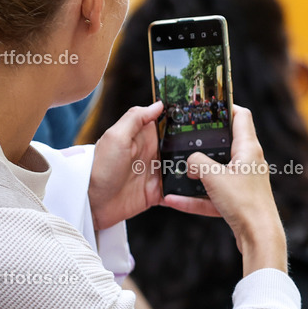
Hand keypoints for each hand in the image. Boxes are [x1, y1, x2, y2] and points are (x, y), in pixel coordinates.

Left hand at [88, 102, 216, 229]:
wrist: (90, 203)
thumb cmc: (98, 168)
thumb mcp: (115, 137)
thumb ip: (135, 118)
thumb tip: (158, 104)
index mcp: (142, 138)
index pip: (167, 124)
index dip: (182, 120)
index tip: (202, 115)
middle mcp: (150, 154)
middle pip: (179, 147)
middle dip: (195, 146)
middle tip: (217, 144)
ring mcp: (154, 174)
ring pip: (182, 168)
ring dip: (194, 169)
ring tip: (212, 168)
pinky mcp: (155, 194)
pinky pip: (177, 191)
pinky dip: (186, 192)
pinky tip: (199, 189)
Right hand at [179, 106, 286, 273]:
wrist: (259, 237)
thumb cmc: (243, 203)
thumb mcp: (213, 176)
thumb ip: (197, 162)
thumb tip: (190, 162)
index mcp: (248, 148)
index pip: (241, 116)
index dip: (225, 107)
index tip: (207, 105)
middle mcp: (248, 162)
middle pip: (225, 143)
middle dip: (204, 142)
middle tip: (184, 137)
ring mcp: (244, 182)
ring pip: (216, 172)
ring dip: (196, 174)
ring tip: (175, 171)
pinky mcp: (238, 202)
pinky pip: (213, 195)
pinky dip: (196, 198)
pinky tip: (174, 201)